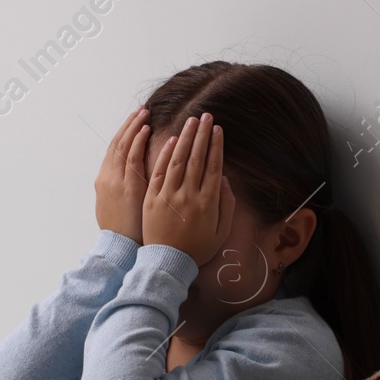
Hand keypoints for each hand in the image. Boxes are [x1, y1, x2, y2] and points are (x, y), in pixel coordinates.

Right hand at [94, 107, 150, 243]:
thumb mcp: (114, 208)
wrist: (119, 249)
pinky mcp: (126, 188)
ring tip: (144, 113)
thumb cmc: (124, 233)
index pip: (114, 151)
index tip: (135, 122)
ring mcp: (115, 182)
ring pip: (122, 146)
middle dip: (128, 125)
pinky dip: (136, 142)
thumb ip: (120, 190)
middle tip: (140, 110)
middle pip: (117, 144)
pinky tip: (145, 129)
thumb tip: (129, 179)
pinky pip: (131, 158)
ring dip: (133, 127)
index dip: (124, 134)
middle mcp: (107, 178)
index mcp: (104, 182)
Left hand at [142, 113, 234, 266]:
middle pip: (197, 158)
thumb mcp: (220, 231)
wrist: (168, 263)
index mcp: (208, 202)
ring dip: (185, 138)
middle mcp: (189, 195)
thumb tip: (225, 179)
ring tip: (191, 121)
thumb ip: (227, 205)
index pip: (213, 166)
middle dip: (202, 134)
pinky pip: (160, 172)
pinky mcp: (152, 199)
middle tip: (206, 116)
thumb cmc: (197, 249)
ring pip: (178, 160)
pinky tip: (172, 141)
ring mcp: (169, 196)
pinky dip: (166, 155)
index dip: (216, 145)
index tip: (218, 129)